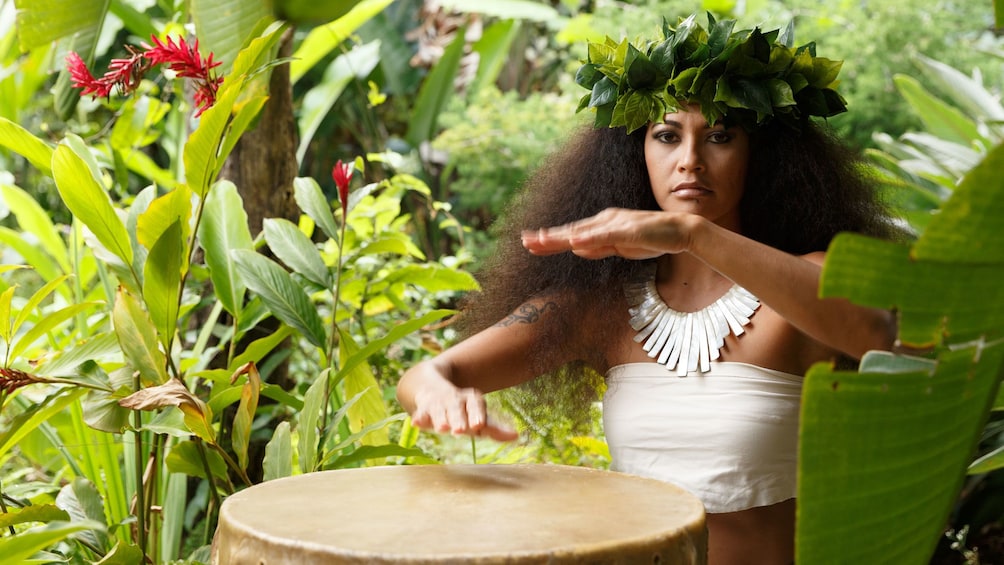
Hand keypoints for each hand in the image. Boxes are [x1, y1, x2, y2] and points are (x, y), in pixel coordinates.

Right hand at [410, 386, 518, 441]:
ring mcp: (437, 403)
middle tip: (460, 430)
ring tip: (442, 428)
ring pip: (439, 409)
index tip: (478, 425)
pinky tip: (417, 422)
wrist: (431, 390)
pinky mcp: (422, 408)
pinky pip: (421, 412)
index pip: (475, 403)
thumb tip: (516, 437)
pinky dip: (419, 416)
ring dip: (440, 418)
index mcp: (470, 399)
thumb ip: (493, 429)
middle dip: (458, 417)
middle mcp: (453, 399)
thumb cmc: (460, 411)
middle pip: (456, 406)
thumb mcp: (476, 418)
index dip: (476, 413)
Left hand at [521, 208, 695, 259]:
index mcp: (601, 226)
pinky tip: (575, 243)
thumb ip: (598, 247)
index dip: (550, 240)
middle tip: (524, 241)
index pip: (571, 234)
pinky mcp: (628, 230)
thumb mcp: (619, 248)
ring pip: (582, 232)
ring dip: (561, 237)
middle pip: (571, 232)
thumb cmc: (650, 239)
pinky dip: (589, 239)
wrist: (679, 231)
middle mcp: (604, 221)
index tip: (530, 243)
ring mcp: (615, 224)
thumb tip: (576, 249)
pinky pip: (605, 236)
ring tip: (540, 241)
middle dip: (547, 238)